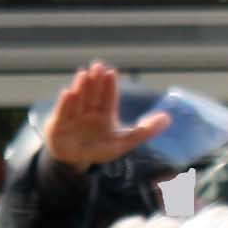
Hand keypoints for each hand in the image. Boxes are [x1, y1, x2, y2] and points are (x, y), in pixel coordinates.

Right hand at [41, 62, 159, 173]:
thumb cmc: (99, 149)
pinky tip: (68, 93)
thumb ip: (144, 131)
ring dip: (81, 87)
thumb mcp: (124, 142)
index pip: (108, 97)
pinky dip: (65, 104)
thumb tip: (168, 118)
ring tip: (83, 74)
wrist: (75, 161)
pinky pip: (63, 113)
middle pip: (93, 94)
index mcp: (104, 113)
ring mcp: (74, 116)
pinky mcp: (58, 125)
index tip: (111, 72)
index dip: (109, 86)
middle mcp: (89, 111)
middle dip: (95, 81)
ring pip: (78, 100)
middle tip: (98, 65)